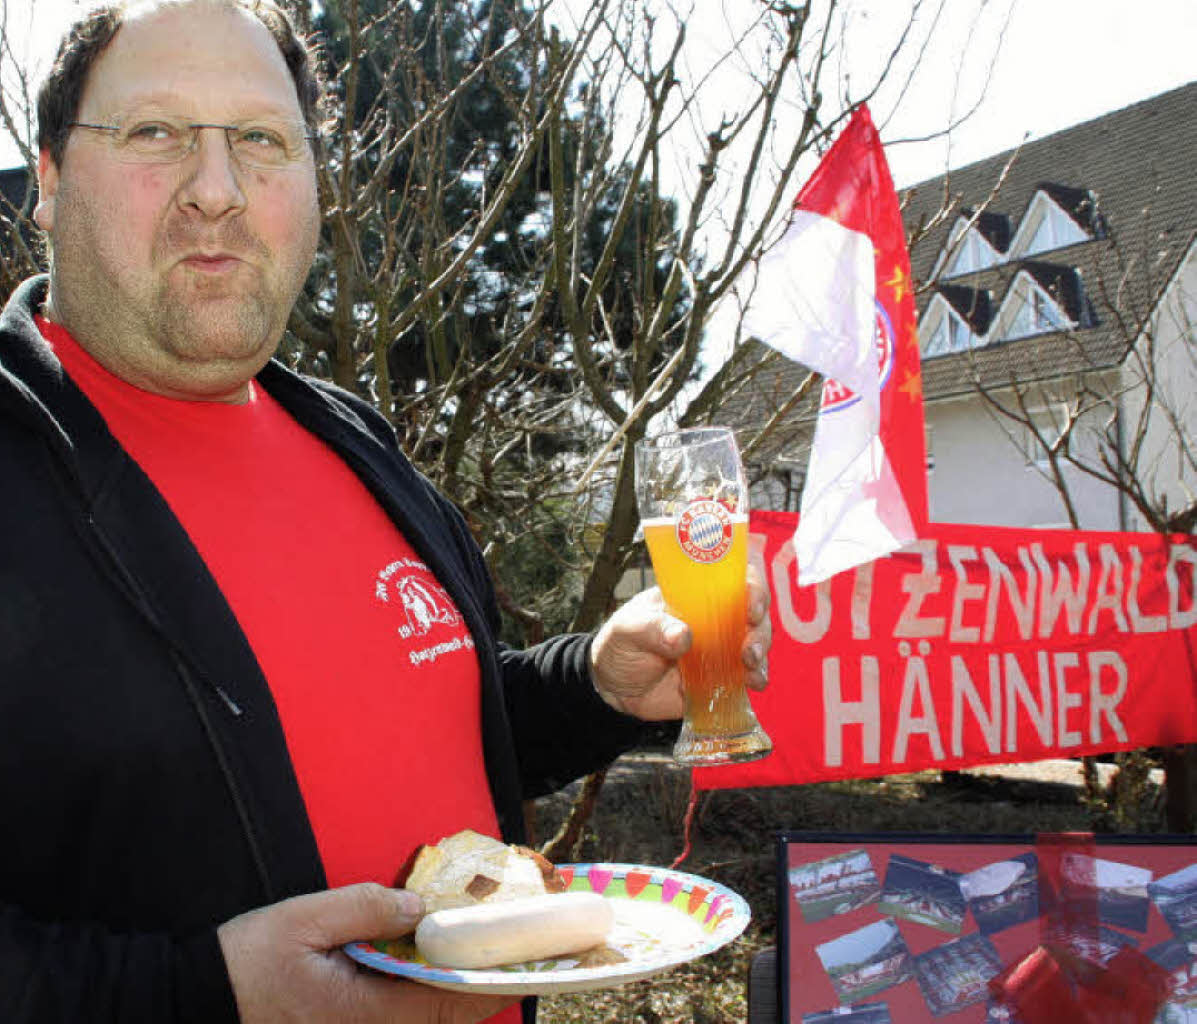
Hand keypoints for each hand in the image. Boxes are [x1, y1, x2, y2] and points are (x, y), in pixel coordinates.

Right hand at [217, 883, 516, 1022]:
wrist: (196, 1000)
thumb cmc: (245, 962)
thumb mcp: (303, 921)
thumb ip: (364, 909)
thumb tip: (418, 908)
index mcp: (361, 1011)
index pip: (442, 1004)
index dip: (486, 988)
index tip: (522, 970)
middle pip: (438, 1018)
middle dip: (476, 991)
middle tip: (511, 958)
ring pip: (419, 1021)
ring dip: (451, 994)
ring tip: (477, 957)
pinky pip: (395, 1016)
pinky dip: (421, 995)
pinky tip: (427, 965)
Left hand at [589, 546, 770, 720]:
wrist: (614, 688)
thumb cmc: (621, 644)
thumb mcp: (628, 628)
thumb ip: (653, 628)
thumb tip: (683, 636)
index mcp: (695, 596)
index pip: (734, 579)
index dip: (751, 587)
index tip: (751, 605)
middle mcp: (715, 619)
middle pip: (754, 613)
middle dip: (759, 629)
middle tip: (749, 647)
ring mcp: (721, 649)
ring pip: (756, 644)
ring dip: (761, 654)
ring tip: (752, 668)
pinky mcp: (721, 678)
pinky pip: (746, 676)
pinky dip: (755, 678)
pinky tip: (753, 684)